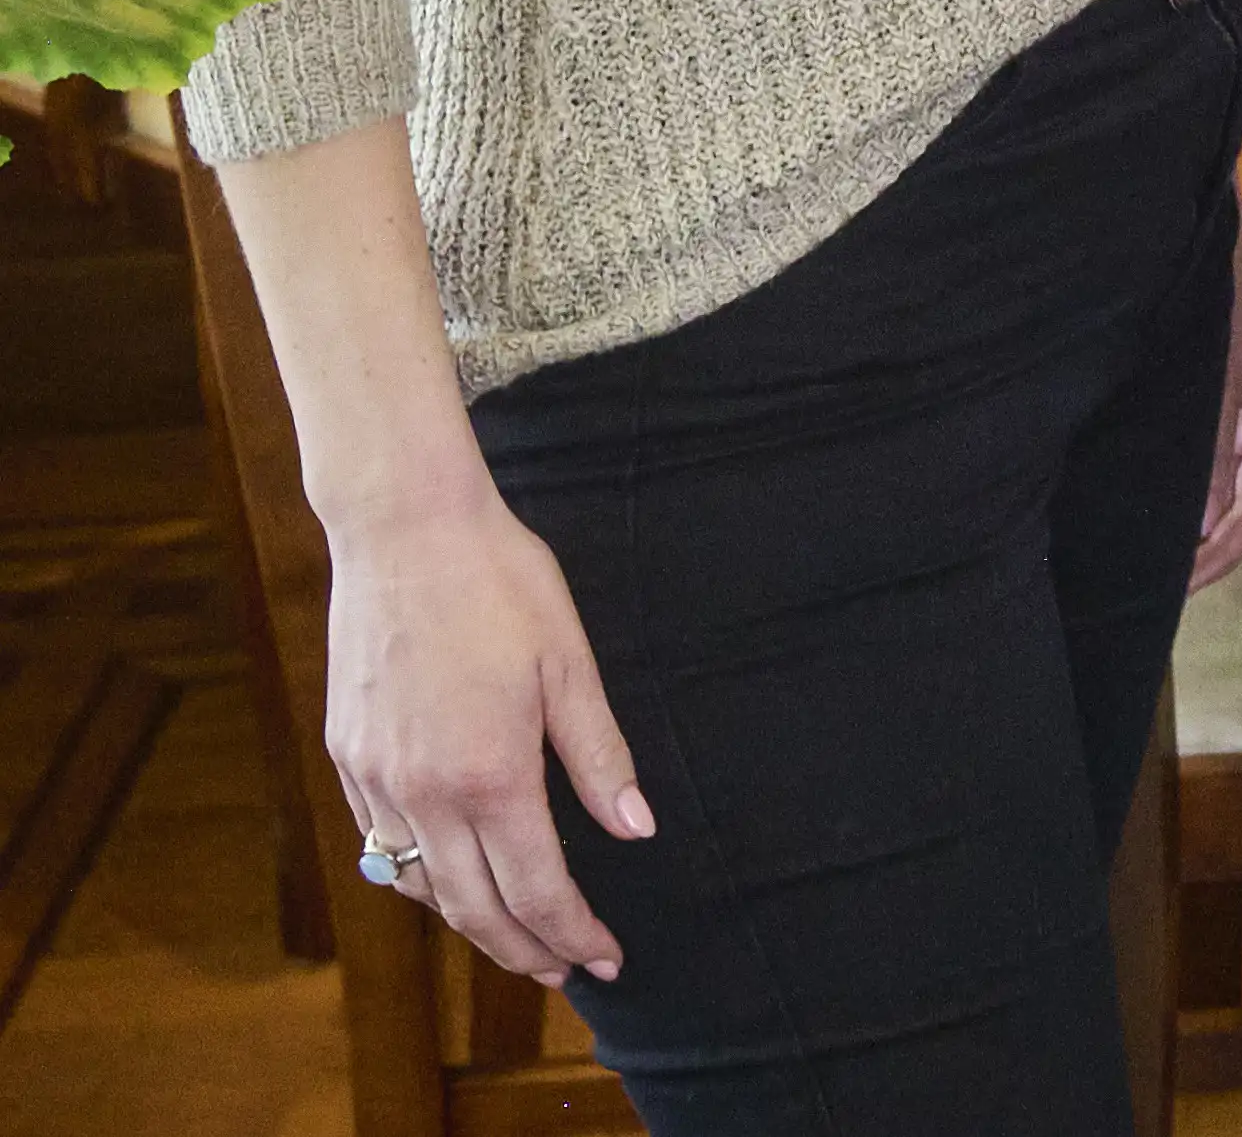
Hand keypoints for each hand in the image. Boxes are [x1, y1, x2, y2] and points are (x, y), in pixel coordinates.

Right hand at [322, 471, 649, 984]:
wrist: (405, 531)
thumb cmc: (501, 584)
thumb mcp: (570, 664)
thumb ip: (599, 757)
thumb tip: (635, 830)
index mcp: (490, 773)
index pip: (536, 886)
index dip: (574, 931)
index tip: (608, 957)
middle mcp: (423, 792)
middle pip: (472, 907)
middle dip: (524, 948)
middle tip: (567, 969)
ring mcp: (376, 778)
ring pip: (420, 885)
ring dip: (469, 922)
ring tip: (516, 936)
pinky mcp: (347, 756)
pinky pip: (380, 844)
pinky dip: (419, 878)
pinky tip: (449, 878)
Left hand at [1195, 236, 1241, 591]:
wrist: (1192, 247)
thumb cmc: (1216, 306)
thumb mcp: (1211, 386)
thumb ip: (1209, 457)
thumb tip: (1199, 528)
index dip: (1226, 551)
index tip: (1183, 581)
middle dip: (1215, 546)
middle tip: (1167, 581)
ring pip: (1232, 488)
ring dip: (1201, 522)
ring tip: (1161, 555)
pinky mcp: (1222, 405)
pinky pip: (1214, 464)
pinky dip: (1192, 492)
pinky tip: (1162, 507)